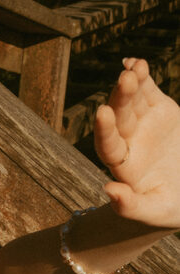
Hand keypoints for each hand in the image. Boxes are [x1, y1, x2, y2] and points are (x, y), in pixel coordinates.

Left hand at [94, 58, 179, 227]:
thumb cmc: (170, 207)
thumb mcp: (155, 211)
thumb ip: (131, 206)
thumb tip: (108, 189)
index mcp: (123, 167)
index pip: (108, 147)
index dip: (105, 131)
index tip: (103, 113)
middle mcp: (128, 142)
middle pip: (119, 118)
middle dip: (120, 99)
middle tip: (125, 80)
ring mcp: (142, 124)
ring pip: (131, 100)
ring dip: (131, 83)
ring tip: (134, 69)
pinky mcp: (158, 110)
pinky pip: (147, 90)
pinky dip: (143, 76)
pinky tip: (137, 62)